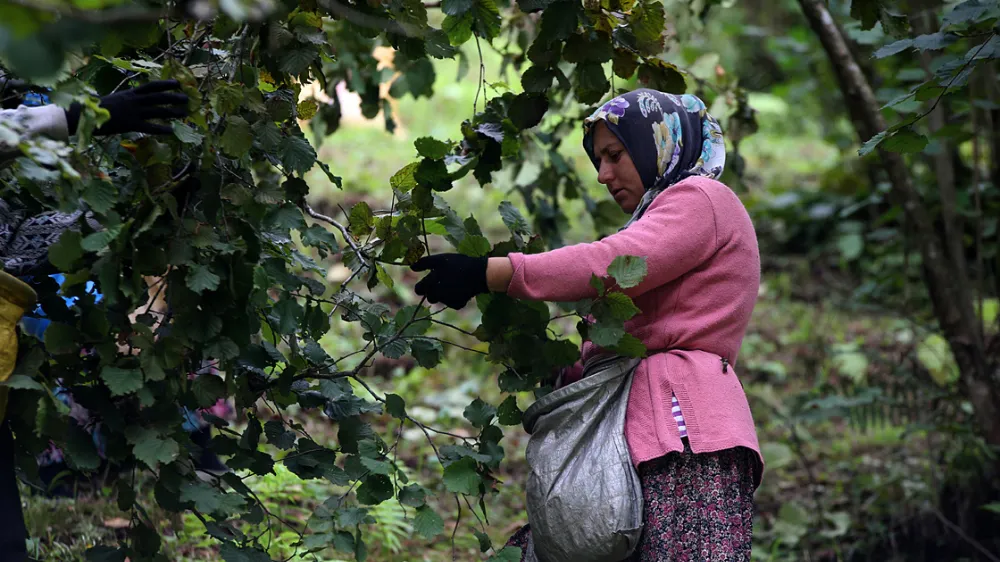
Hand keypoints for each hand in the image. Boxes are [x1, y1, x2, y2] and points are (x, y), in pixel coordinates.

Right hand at [65, 79, 188, 135]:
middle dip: (173, 97)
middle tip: (187, 98)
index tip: (177, 83)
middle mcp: (133, 100)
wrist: (83, 114)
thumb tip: (139, 101)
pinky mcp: (129, 124)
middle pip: (157, 97)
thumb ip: (128, 100)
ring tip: (185, 113)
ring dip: (172, 111)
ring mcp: (132, 111)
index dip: (165, 84)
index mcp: (129, 93)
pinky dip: (160, 128)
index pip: (151, 86)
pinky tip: (171, 130)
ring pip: (156, 111)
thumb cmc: (98, 108)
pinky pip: (148, 126)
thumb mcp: (116, 99)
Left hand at [411, 253, 488, 308]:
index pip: (418, 290)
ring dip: (444, 294)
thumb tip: (411, 267)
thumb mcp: (440, 260)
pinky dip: (455, 297)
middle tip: (443, 281)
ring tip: (454, 283)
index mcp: (430, 284)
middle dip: (433, 291)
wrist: (479, 274)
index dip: (422, 285)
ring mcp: (447, 301)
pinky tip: (461, 289)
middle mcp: (437, 295)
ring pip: (441, 299)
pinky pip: (452, 302)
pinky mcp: (458, 305)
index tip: (429, 280)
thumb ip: (424, 263)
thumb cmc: (458, 264)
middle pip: (430, 296)